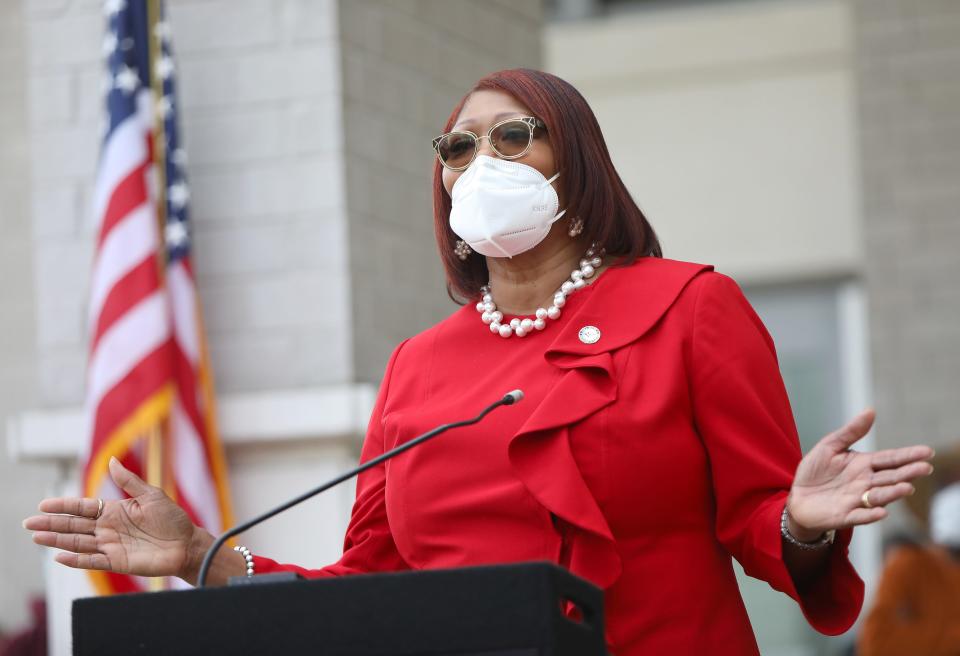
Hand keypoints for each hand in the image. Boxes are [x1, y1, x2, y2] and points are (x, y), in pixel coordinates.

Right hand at [23, 457, 207, 579]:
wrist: (187, 544)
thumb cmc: (172, 519)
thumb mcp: (151, 495)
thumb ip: (129, 481)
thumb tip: (111, 460)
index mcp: (115, 511)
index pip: (83, 508)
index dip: (64, 506)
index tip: (43, 504)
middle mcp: (108, 529)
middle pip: (75, 525)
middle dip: (52, 524)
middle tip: (28, 522)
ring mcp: (111, 546)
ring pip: (78, 542)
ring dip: (57, 540)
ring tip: (37, 536)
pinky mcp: (117, 562)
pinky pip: (92, 561)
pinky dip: (76, 560)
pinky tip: (59, 556)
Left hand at [786, 409, 934, 538]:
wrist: (798, 497)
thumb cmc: (815, 471)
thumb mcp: (829, 447)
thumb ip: (850, 432)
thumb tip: (870, 411)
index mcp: (864, 465)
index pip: (890, 459)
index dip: (908, 455)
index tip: (927, 451)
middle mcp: (866, 483)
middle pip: (890, 477)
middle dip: (908, 473)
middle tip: (925, 468)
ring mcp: (857, 500)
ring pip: (880, 496)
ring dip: (893, 493)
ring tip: (906, 487)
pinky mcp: (846, 516)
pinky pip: (861, 516)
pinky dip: (871, 514)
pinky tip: (882, 512)